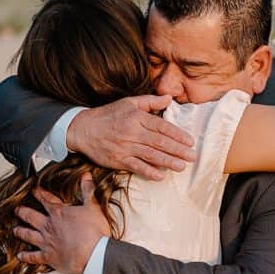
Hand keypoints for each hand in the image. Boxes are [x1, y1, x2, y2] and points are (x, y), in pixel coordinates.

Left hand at [14, 174, 110, 273]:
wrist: (92, 253)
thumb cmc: (94, 231)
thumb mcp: (93, 206)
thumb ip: (88, 190)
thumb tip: (86, 175)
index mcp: (59, 213)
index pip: (46, 200)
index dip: (39, 193)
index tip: (33, 189)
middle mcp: (49, 226)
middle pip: (31, 216)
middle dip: (23, 211)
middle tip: (16, 209)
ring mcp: (47, 242)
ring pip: (29, 235)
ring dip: (21, 232)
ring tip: (15, 230)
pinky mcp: (48, 256)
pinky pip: (33, 256)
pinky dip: (26, 256)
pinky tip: (20, 256)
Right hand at [66, 95, 194, 179]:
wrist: (82, 129)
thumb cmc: (109, 114)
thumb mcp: (129, 102)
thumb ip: (151, 101)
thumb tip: (169, 98)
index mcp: (137, 117)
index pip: (162, 127)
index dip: (178, 134)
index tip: (190, 141)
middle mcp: (132, 132)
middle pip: (159, 142)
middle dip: (178, 150)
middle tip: (192, 156)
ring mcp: (125, 147)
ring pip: (150, 155)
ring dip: (167, 161)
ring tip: (181, 166)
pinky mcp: (117, 159)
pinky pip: (135, 166)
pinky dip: (148, 171)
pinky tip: (160, 176)